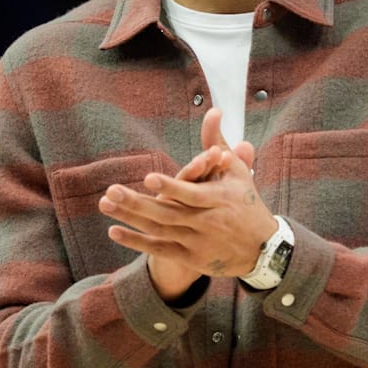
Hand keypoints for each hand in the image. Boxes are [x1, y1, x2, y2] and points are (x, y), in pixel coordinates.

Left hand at [101, 108, 273, 286]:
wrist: (262, 249)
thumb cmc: (245, 201)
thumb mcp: (235, 170)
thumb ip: (217, 142)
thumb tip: (213, 110)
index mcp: (220, 199)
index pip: (192, 193)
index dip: (171, 187)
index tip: (148, 177)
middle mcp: (207, 222)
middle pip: (168, 213)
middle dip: (138, 204)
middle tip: (111, 191)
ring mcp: (197, 242)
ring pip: (159, 231)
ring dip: (131, 219)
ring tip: (105, 204)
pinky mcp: (191, 258)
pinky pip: (160, 250)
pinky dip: (137, 242)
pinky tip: (114, 231)